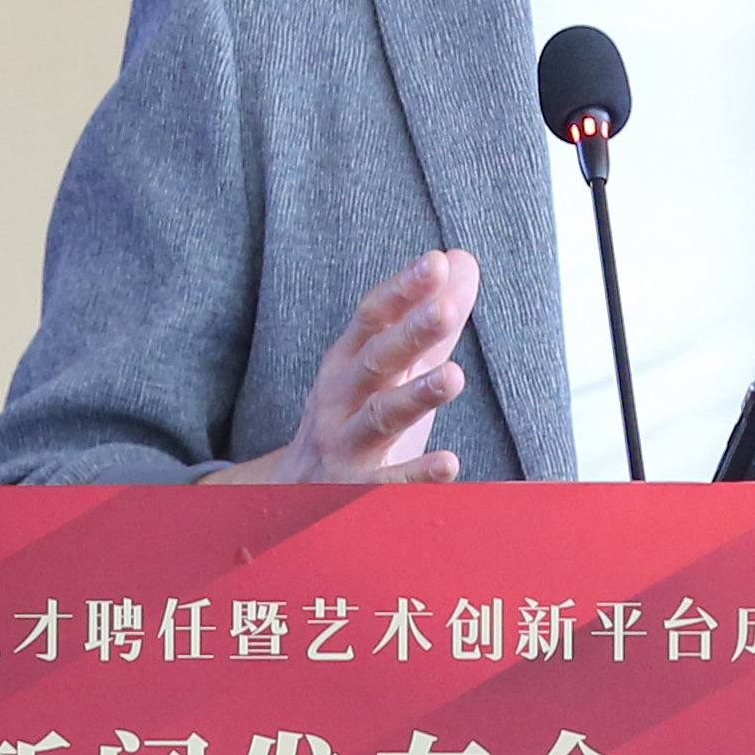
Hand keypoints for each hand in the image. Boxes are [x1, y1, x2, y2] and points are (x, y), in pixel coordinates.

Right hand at [203, 250, 477, 485]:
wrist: (290, 494)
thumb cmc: (352, 418)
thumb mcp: (385, 369)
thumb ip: (428, 321)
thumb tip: (463, 261)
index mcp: (347, 361)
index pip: (373, 317)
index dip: (402, 290)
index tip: (434, 262)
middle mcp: (340, 397)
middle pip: (376, 360)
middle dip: (410, 333)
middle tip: (446, 308)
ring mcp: (344, 444)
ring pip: (379, 416)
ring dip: (415, 396)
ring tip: (453, 376)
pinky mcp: (354, 490)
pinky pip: (386, 484)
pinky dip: (415, 476)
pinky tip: (449, 464)